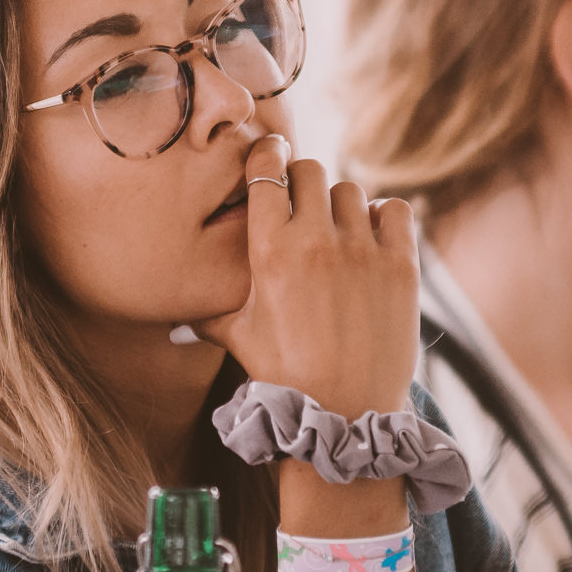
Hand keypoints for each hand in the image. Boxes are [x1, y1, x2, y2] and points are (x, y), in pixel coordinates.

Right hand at [195, 135, 418, 418]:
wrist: (346, 414)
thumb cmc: (285, 377)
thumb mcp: (236, 335)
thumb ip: (205, 309)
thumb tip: (170, 311)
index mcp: (269, 249)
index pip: (265, 171)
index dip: (267, 157)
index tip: (272, 159)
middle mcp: (316, 242)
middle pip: (309, 170)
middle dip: (302, 182)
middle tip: (303, 205)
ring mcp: (363, 251)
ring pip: (350, 190)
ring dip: (340, 204)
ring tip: (335, 232)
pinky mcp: (402, 266)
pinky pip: (394, 210)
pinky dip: (382, 215)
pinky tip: (371, 238)